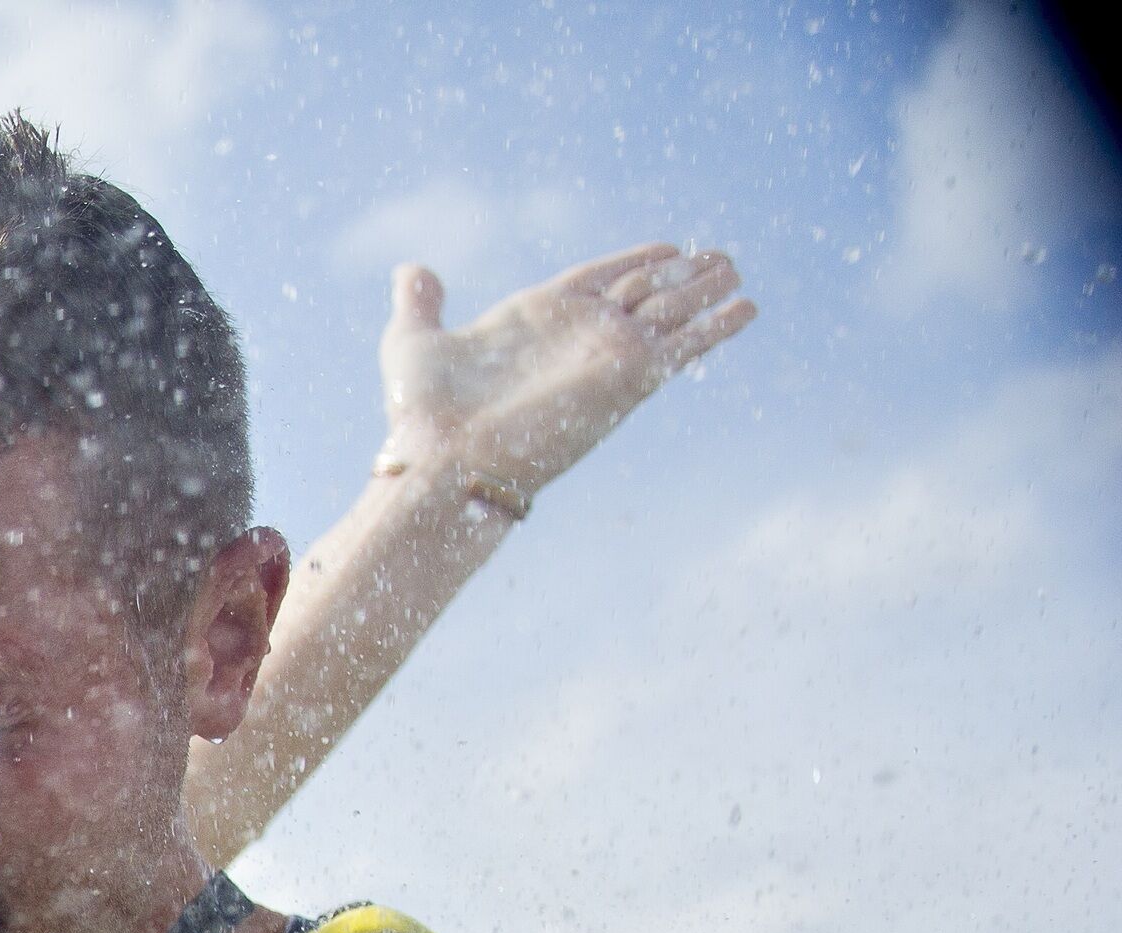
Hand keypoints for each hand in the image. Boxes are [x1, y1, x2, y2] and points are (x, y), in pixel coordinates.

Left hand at [376, 244, 756, 497]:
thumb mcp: (414, 343)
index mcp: (537, 316)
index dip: (632, 260)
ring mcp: (608, 353)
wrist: (444, 460)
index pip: (598, 277)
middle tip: (719, 257)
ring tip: (735, 270)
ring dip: (705, 288)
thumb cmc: (424, 412)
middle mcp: (579, 333)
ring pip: (670, 309)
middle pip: (643, 290)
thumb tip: (411, 271)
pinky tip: (747, 308)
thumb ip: (420, 304)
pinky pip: (687, 343)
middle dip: (681, 274)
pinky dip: (718, 326)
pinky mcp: (631, 375)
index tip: (667, 247)